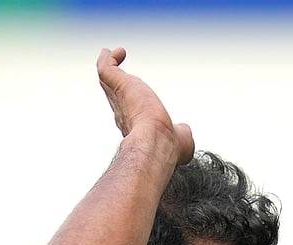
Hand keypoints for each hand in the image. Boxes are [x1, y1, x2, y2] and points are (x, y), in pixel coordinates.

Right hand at [98, 47, 194, 164]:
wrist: (158, 142)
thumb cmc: (168, 145)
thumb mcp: (182, 138)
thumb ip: (183, 132)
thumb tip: (185, 130)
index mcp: (136, 125)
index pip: (129, 111)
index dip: (129, 102)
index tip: (133, 95)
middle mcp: (123, 111)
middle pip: (113, 93)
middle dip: (113, 81)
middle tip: (112, 68)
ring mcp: (119, 97)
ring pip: (107, 79)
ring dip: (108, 65)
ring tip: (110, 54)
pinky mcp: (120, 84)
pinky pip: (106, 68)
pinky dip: (109, 59)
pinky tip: (118, 51)